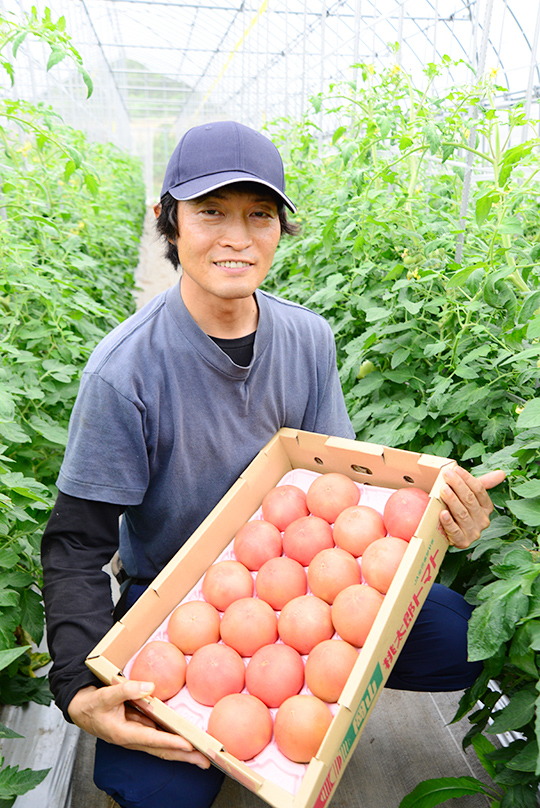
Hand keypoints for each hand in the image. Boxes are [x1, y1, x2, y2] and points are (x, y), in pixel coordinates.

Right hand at [68, 681, 210, 767]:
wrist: (83, 711)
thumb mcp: (106, 695)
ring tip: (202, 756)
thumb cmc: (93, 705)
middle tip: (206, 760)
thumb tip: (150, 686)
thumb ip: (127, 689)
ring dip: (183, 752)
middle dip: (184, 756)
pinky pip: (161, 739)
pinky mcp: (141, 731)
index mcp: (124, 734)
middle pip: (163, 750)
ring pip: (164, 747)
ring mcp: (139, 736)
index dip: (170, 742)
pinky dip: (175, 742)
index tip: (188, 745)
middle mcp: (134, 739)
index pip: (152, 739)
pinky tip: (188, 743)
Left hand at [439, 467, 505, 548]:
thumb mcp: (471, 496)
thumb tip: (502, 473)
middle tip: (446, 475)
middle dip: (457, 485)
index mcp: (487, 508)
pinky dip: (448, 522)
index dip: (467, 478)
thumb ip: (484, 484)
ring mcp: (473, 532)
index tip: (455, 469)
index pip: (479, 490)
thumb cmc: (459, 509)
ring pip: (462, 513)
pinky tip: (442, 513)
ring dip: (452, 500)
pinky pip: (455, 531)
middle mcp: (483, 520)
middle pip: (470, 500)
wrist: (448, 533)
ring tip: (443, 489)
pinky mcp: (462, 542)